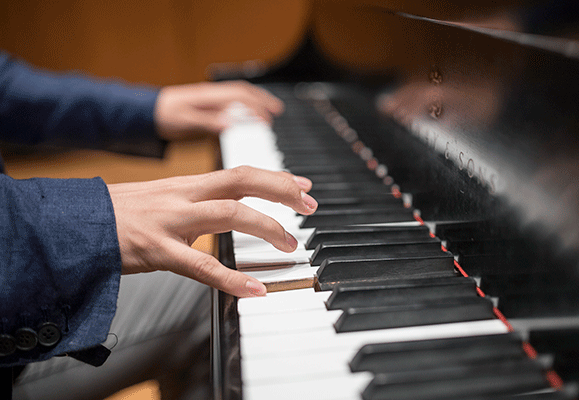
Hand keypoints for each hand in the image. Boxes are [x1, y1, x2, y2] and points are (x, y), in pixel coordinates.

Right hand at [107, 166, 316, 296]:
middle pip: (242, 180)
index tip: (302, 186)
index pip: (240, 172)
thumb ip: (197, 201)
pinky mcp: (156, 250)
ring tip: (289, 245)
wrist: (75, 224)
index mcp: (187, 184)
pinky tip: (253, 290)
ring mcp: (171, 221)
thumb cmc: (121, 213)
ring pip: (228, 214)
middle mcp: (183, 196)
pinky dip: (231, 278)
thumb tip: (228, 207)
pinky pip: (200, 264)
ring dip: (266, 227)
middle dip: (281, 190)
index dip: (275, 177)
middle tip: (310, 205)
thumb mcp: (164, 198)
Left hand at [153, 80, 284, 139]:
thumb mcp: (185, 121)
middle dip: (263, 100)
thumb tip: (231, 123)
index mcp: (210, 96)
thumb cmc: (163, 115)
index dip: (258, 106)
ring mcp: (210, 100)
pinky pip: (230, 104)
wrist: (146, 111)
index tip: (269, 119)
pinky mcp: (207, 107)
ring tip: (268, 114)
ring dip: (255, 103)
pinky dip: (243, 109)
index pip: (241, 96)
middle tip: (278, 112)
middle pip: (244, 92)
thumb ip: (208, 122)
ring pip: (238, 97)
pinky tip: (247, 118)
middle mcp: (213, 95)